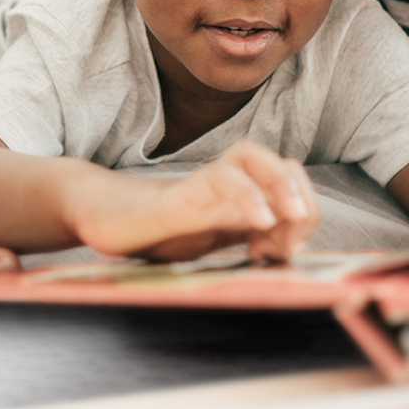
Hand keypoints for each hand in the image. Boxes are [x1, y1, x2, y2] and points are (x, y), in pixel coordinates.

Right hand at [71, 141, 320, 262]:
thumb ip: (248, 243)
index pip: (292, 184)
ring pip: (253, 156)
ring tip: (290, 217)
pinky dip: (247, 195)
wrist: (103, 220)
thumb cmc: (159, 233)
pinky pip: (219, 178)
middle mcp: (227, 182)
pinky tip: (259, 222)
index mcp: (240, 195)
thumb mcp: (216, 243)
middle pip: (283, 164)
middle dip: (303, 198)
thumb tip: (287, 251)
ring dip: (281, 184)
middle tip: (291, 240)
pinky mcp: (179, 194)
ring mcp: (203, 183)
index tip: (287, 251)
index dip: (305, 214)